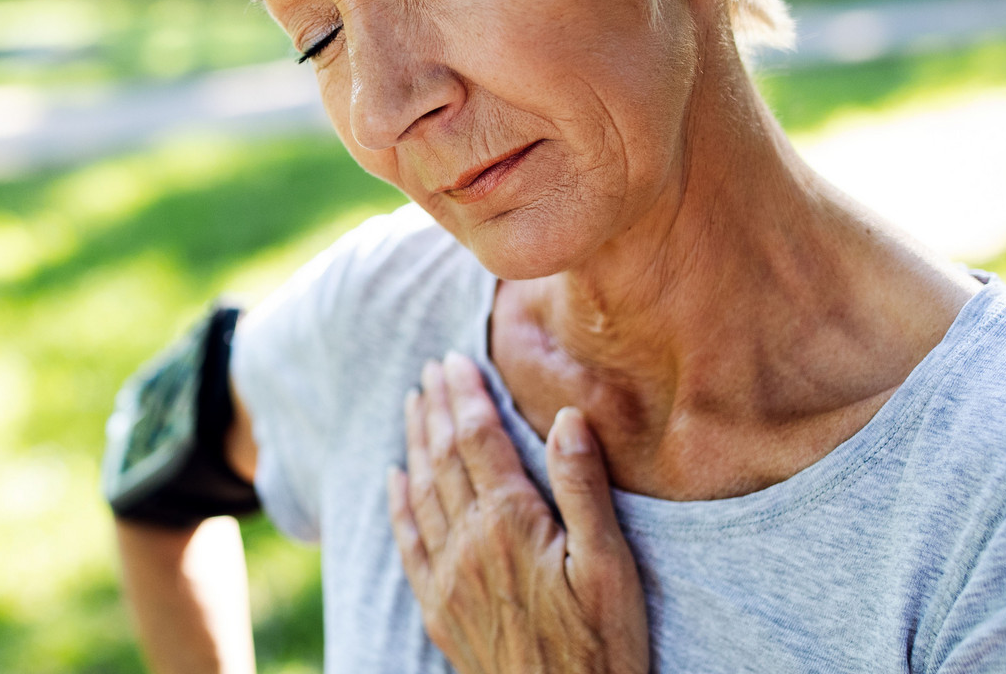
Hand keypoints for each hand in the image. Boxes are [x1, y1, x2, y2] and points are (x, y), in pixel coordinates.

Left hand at [387, 353, 648, 673]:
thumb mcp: (611, 565)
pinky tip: (394, 479)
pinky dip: (398, 505)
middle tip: (432, 369)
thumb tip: (567, 417)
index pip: (479, 440)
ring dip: (415, 443)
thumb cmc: (603, 645)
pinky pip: (408, 544)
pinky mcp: (439, 608)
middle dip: (437, 407)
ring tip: (413, 405)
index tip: (455, 360)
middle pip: (444, 457)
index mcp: (512, 522)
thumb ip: (584, 488)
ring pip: (421, 492)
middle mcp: (470, 542)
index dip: (465, 396)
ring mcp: (448, 577)